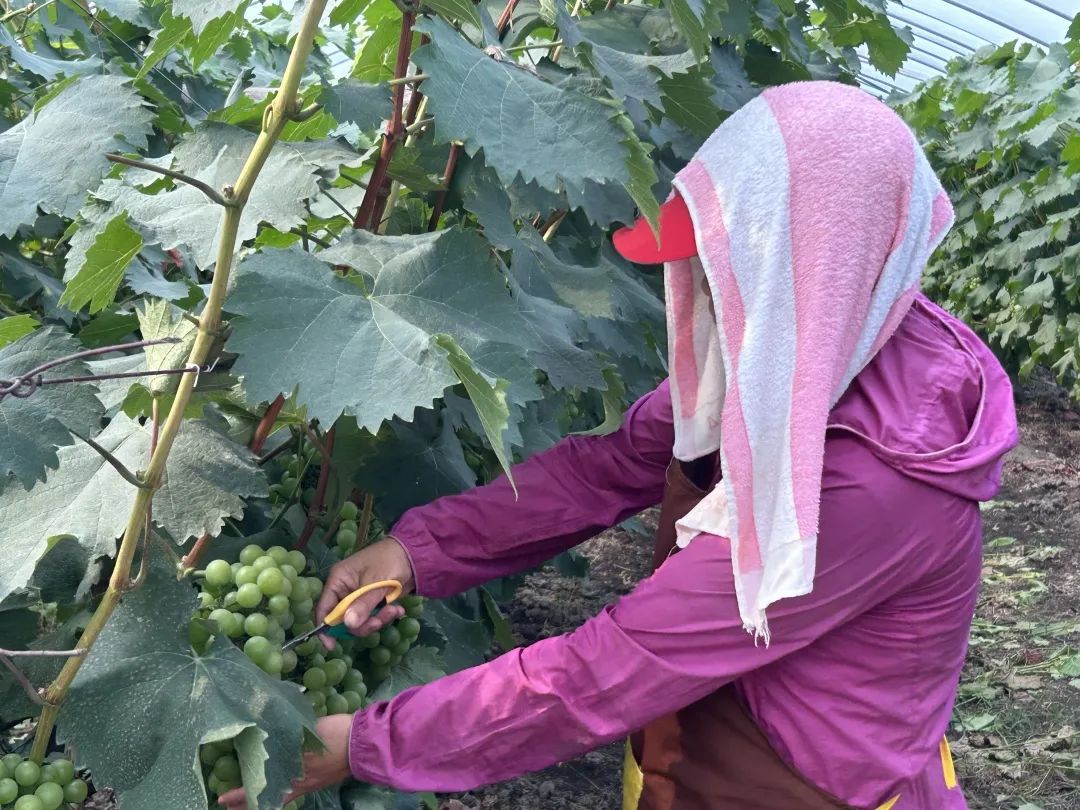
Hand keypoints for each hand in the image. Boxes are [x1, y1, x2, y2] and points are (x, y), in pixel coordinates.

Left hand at [218, 714, 351, 808]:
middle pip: (266, 796)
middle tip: (228, 805)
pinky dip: (280, 797)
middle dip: (246, 802)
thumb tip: (266, 732)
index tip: (222, 798)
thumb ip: (287, 733)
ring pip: (278, 797)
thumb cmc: (335, 732)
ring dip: (261, 801)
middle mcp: (296, 780)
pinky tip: (276, 796)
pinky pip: (292, 794)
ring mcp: (307, 783)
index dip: (240, 794)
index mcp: (291, 767)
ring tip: (245, 805)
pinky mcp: (316, 783)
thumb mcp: (307, 729)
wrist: (361, 743)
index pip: (259, 786)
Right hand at [316, 536, 414, 647]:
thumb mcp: (377, 584)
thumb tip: (348, 625)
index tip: (332, 645)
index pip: (324, 608)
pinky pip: (372, 616)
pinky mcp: (372, 601)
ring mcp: (359, 596)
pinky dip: (384, 616)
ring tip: (394, 610)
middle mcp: (345, 589)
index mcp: (339, 580)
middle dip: (363, 624)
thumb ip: (363, 605)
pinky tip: (398, 610)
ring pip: (360, 620)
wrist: (415, 554)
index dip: (326, 628)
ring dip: (378, 619)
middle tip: (380, 621)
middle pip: (344, 619)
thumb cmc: (390, 561)